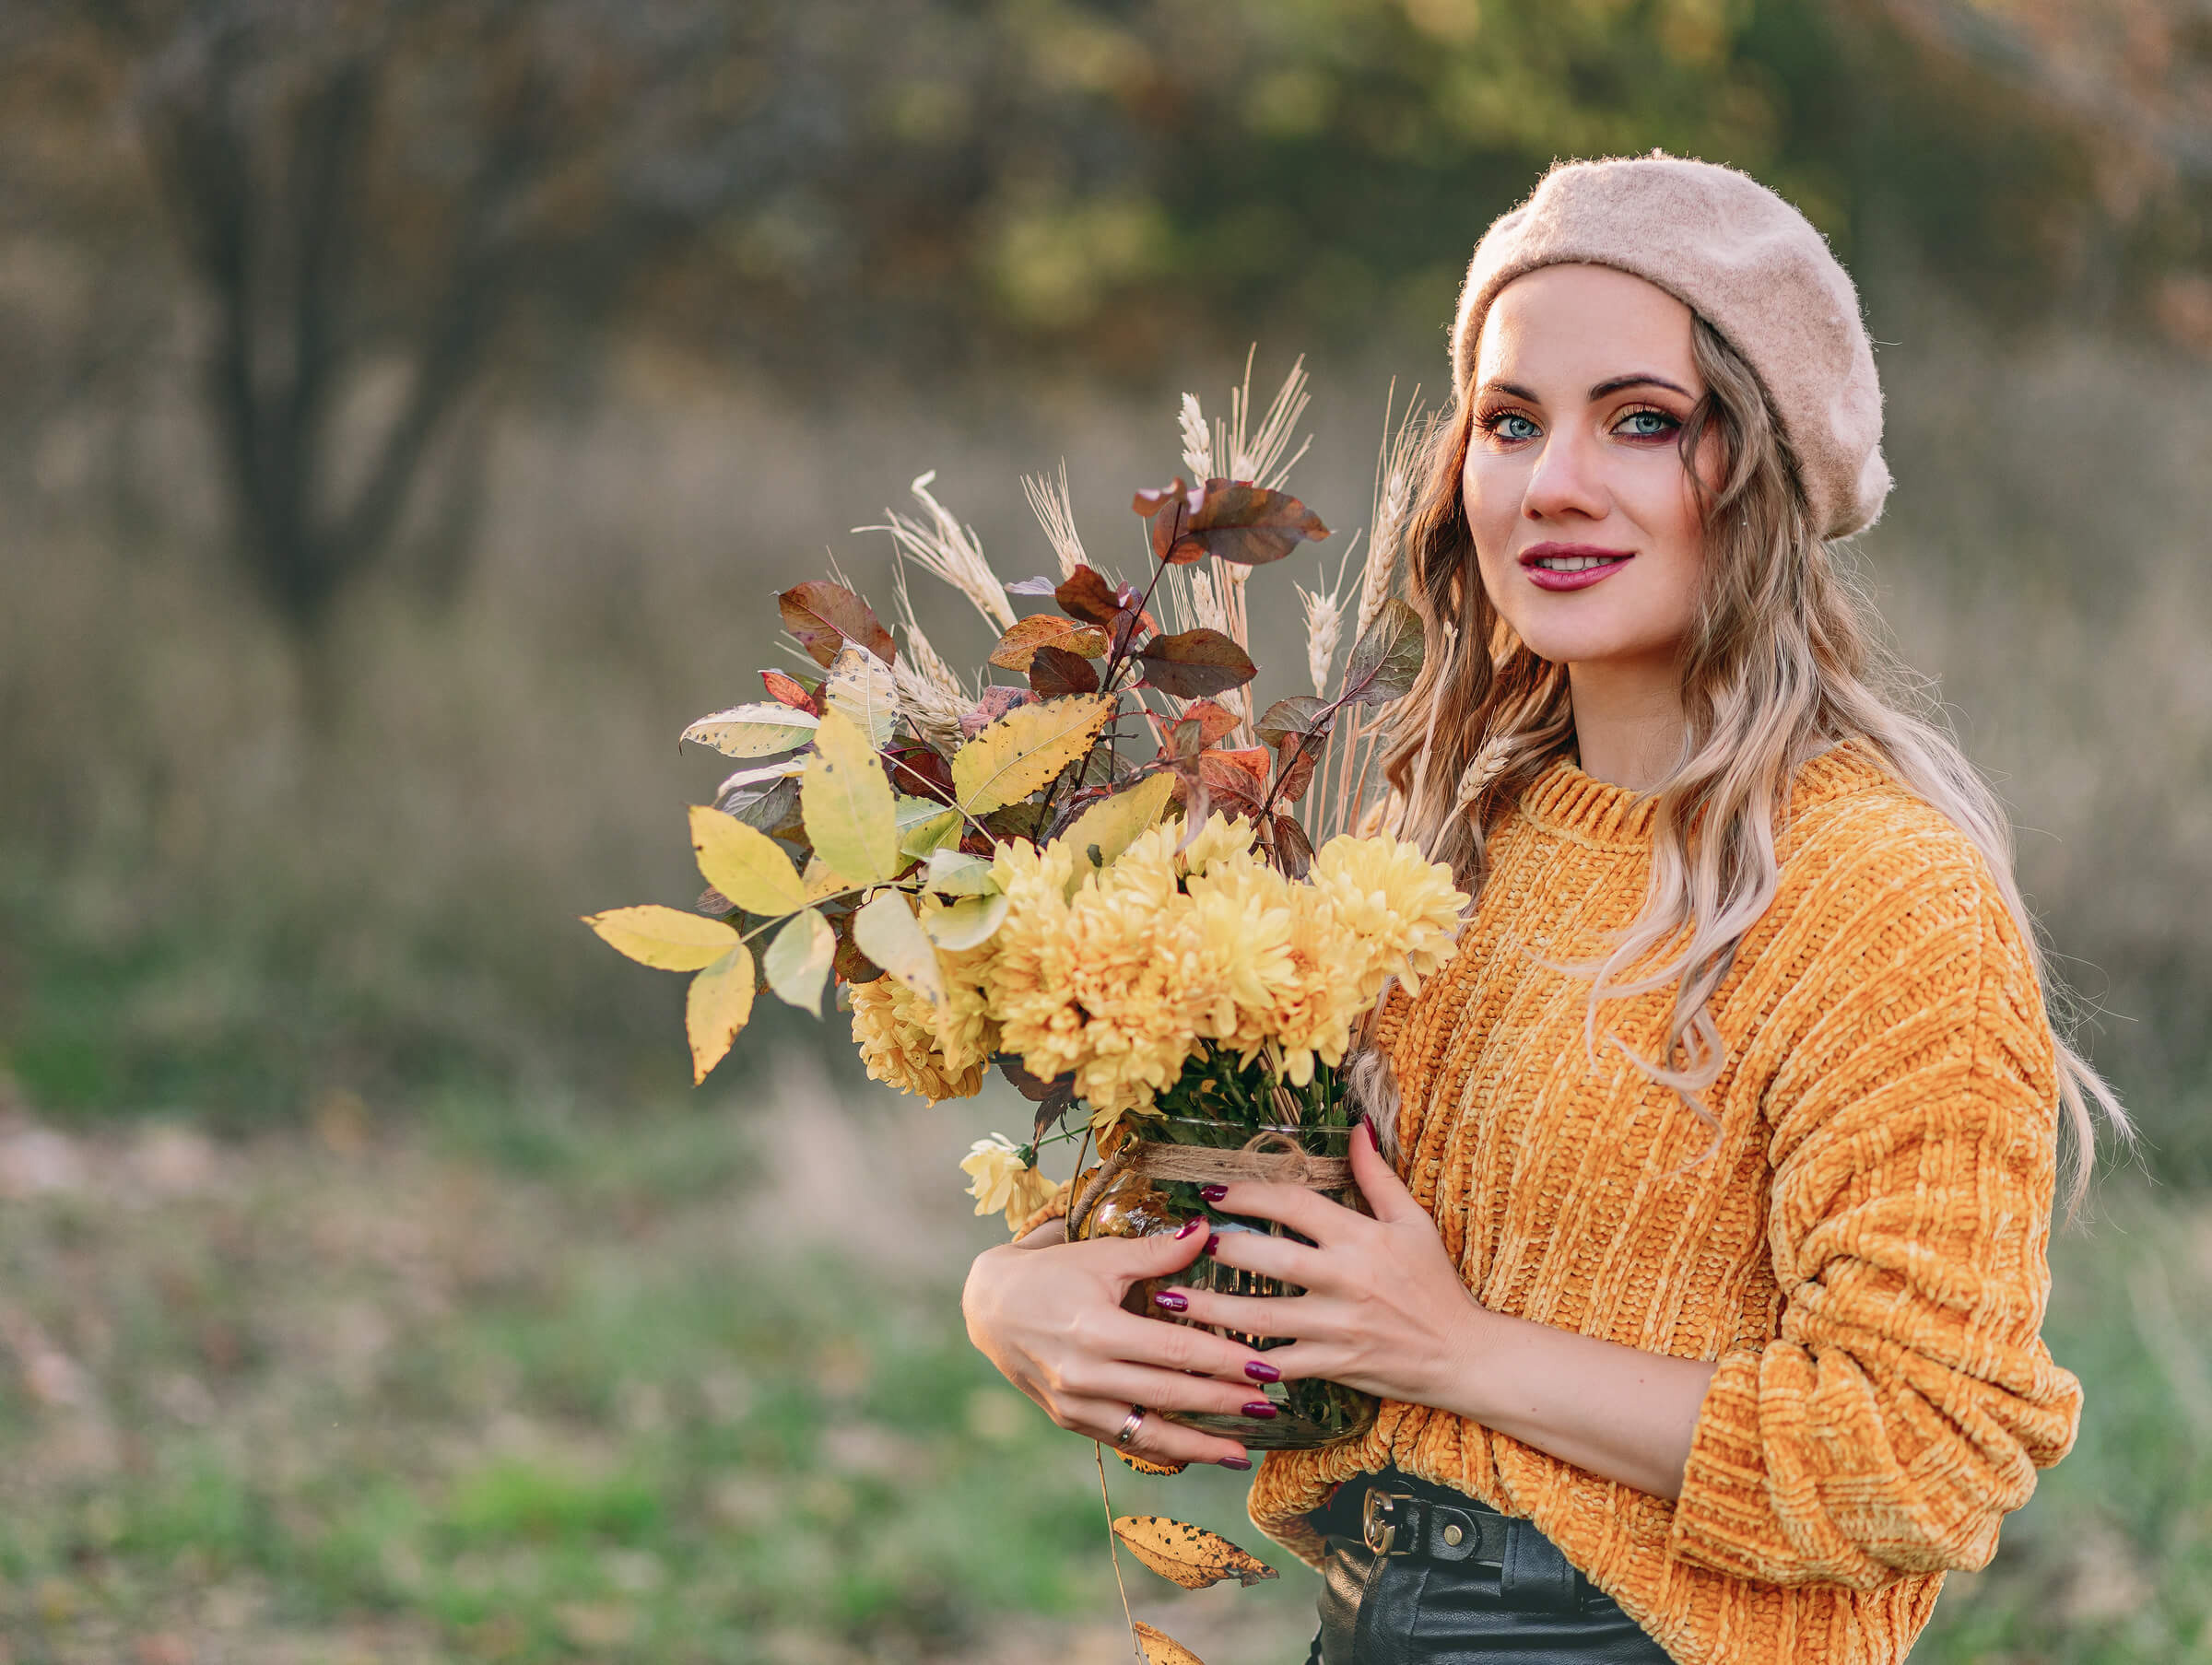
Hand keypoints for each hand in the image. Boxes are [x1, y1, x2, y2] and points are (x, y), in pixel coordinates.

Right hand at [960, 1216, 1286, 1468]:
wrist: (988, 1307)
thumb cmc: (1049, 1273)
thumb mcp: (1099, 1255)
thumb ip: (1156, 1253)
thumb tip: (1207, 1233)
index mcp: (1095, 1329)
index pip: (1174, 1350)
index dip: (1223, 1361)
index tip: (1265, 1368)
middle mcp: (1085, 1374)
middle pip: (1169, 1394)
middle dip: (1223, 1403)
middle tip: (1270, 1407)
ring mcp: (1075, 1403)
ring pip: (1147, 1433)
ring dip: (1198, 1444)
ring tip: (1242, 1452)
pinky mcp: (1069, 1420)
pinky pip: (1122, 1440)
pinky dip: (1160, 1449)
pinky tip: (1192, 1454)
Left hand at [1167, 1118, 1494, 1406]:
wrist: (1462, 1354)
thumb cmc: (1436, 1285)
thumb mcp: (1414, 1222)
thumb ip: (1378, 1177)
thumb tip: (1356, 1129)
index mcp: (1362, 1238)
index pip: (1296, 1206)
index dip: (1250, 1195)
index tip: (1214, 1192)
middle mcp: (1346, 1280)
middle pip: (1271, 1259)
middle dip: (1224, 1248)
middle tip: (1186, 1239)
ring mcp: (1337, 1326)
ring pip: (1262, 1317)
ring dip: (1212, 1309)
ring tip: (1170, 1298)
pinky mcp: (1333, 1365)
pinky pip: (1279, 1364)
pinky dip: (1243, 1363)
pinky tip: (1207, 1356)